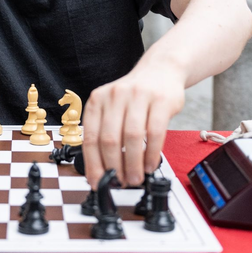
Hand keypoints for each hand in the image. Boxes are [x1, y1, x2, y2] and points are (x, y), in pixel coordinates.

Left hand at [81, 67, 184, 188]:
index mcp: (98, 100)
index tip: (98, 181)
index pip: (90, 137)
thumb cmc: (134, 95)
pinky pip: (155, 132)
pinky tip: (151, 164)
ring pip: (132, 137)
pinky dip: (152, 153)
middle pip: (110, 139)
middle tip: (120, 182)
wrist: (161, 70)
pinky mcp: (161, 100)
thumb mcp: (112, 107)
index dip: (93, 164)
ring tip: (136, 177)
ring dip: (133, 163)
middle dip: (114, 167)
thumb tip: (100, 169)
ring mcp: (138, 96)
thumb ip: (105, 132)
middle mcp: (115, 96)